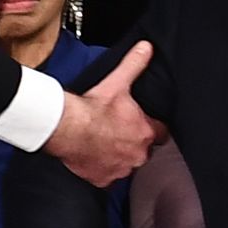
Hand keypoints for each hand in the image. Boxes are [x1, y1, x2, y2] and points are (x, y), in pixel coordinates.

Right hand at [44, 40, 158, 185]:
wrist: (67, 129)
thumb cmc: (92, 108)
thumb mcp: (117, 83)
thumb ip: (134, 65)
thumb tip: (147, 48)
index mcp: (145, 133)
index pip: (161, 133)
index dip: (153, 127)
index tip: (144, 124)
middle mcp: (137, 155)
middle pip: (143, 151)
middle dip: (135, 143)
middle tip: (119, 131)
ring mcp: (121, 169)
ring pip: (126, 164)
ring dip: (119, 156)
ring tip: (105, 143)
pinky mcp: (103, 180)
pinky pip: (108, 177)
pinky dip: (102, 169)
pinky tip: (94, 157)